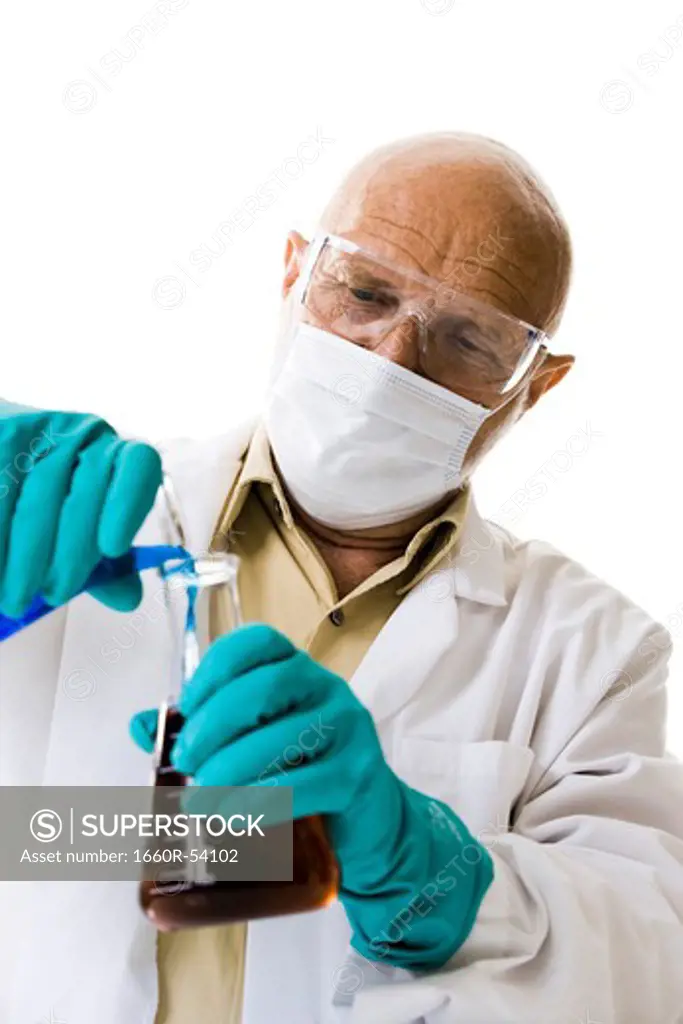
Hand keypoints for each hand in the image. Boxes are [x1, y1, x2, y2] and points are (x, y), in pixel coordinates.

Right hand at [0, 401, 161, 617]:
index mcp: (117, 456)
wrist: (1, 463)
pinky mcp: (4, 437)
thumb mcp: (83, 532)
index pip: (139, 465)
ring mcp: (40, 432)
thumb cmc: (52, 504)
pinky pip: (0, 494)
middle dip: (70, 555)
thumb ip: (107, 566)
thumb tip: (130, 599)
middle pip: (85, 494)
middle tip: (55, 596)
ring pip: (37, 500)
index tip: (112, 549)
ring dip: (26, 557)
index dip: (129, 505)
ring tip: (16, 599)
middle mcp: (85, 436)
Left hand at [131, 624, 492, 969]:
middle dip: (213, 725)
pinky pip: (302, 784)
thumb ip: (203, 731)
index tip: (186, 709)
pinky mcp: (358, 775)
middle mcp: (328, 689)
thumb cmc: (305, 776)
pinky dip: (258, 802)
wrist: (370, 826)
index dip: (213, 669)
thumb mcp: (257, 745)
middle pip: (264, 686)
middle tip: (187, 762)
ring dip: (230, 770)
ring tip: (199, 799)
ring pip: (281, 737)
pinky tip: (231, 818)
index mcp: (299, 670)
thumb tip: (142, 727)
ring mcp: (348, 729)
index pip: (257, 643)